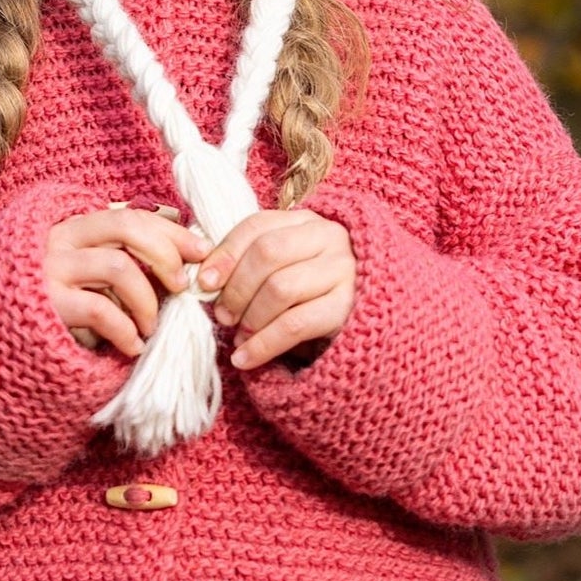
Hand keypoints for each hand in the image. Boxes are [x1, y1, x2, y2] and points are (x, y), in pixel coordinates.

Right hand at [44, 206, 209, 356]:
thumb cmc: (46, 306)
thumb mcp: (81, 276)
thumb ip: (115, 262)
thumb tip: (176, 264)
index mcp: (74, 226)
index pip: (132, 214)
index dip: (172, 231)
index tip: (202, 251)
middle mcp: (61, 238)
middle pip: (127, 227)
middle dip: (165, 254)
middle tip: (181, 286)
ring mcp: (51, 269)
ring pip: (119, 266)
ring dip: (147, 300)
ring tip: (151, 327)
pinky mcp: (47, 304)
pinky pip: (101, 309)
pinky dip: (126, 330)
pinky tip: (132, 346)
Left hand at [198, 209, 355, 369]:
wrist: (375, 318)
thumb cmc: (318, 292)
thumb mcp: (290, 266)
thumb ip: (254, 262)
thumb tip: (205, 277)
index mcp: (307, 221)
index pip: (257, 226)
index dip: (226, 253)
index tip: (204, 281)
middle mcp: (329, 237)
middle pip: (267, 253)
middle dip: (236, 288)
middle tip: (222, 315)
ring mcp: (343, 270)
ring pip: (280, 288)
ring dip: (250, 317)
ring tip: (238, 337)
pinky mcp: (348, 307)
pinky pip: (295, 324)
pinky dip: (264, 344)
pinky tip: (246, 358)